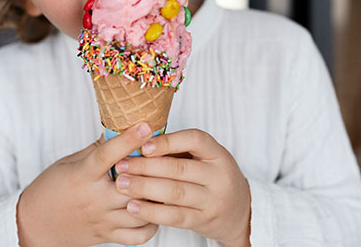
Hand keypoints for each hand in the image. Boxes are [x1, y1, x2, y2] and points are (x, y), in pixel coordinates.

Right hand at [16, 122, 158, 245]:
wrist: (34, 225)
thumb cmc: (51, 188)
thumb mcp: (69, 162)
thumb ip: (97, 150)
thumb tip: (122, 130)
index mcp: (82, 175)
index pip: (106, 155)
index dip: (127, 140)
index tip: (146, 126)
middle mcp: (94, 199)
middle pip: (131, 186)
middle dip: (151, 171)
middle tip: (167, 156)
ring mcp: (102, 220)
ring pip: (140, 210)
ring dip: (156, 196)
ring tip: (167, 181)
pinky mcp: (108, 236)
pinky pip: (138, 235)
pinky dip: (152, 222)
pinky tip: (155, 207)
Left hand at [114, 129, 250, 246]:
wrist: (239, 211)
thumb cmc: (213, 178)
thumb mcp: (207, 159)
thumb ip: (181, 151)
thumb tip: (140, 140)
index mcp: (218, 154)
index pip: (195, 140)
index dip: (168, 141)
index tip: (143, 145)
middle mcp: (218, 175)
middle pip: (179, 168)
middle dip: (146, 166)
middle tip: (121, 165)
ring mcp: (213, 200)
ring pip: (174, 192)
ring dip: (144, 187)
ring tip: (122, 184)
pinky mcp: (203, 220)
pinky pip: (174, 216)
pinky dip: (152, 211)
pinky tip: (133, 207)